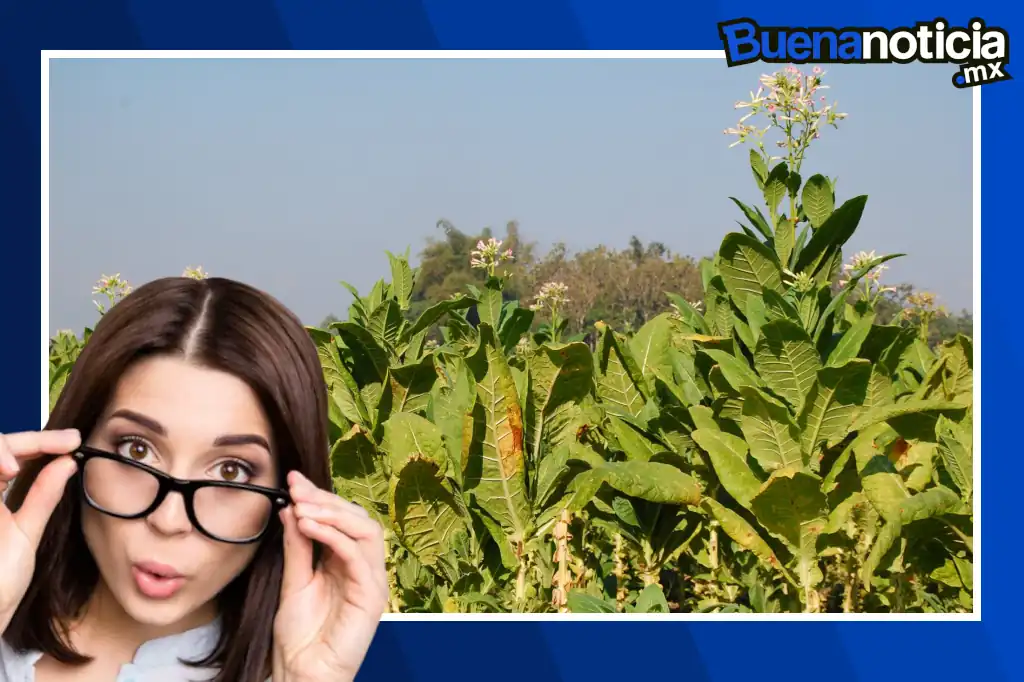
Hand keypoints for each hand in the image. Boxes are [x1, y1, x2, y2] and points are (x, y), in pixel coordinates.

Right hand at [0, 429, 80, 630]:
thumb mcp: (25, 532)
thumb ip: (42, 496)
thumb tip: (68, 462)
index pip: (9, 453)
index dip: (39, 440)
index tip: (73, 440)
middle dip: (23, 439)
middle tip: (61, 443)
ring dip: (1, 447)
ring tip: (17, 463)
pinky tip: (7, 470)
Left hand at [272, 471, 386, 681]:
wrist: (302, 673)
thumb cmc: (300, 637)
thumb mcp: (294, 580)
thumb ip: (297, 545)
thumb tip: (293, 508)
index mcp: (346, 562)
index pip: (342, 518)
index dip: (320, 497)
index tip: (294, 480)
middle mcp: (363, 568)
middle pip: (358, 518)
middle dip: (327, 499)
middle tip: (298, 489)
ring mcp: (371, 580)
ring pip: (366, 529)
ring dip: (333, 513)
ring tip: (303, 508)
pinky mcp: (372, 595)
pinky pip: (358, 554)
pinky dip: (334, 535)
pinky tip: (310, 527)